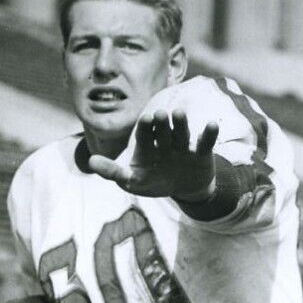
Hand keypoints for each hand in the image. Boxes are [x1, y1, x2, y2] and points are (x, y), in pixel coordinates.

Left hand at [87, 110, 218, 198]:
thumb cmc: (154, 181)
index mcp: (147, 145)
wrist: (185, 188)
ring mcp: (183, 146)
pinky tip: (212, 124)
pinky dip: (209, 135)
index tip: (145, 118)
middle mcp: (165, 141)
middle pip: (163, 131)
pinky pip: (205, 143)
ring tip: (179, 113)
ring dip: (180, 124)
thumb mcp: (133, 181)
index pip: (144, 135)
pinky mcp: (201, 153)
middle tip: (159, 114)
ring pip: (182, 133)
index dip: (145, 128)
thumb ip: (112, 172)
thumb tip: (90, 163)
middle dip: (161, 124)